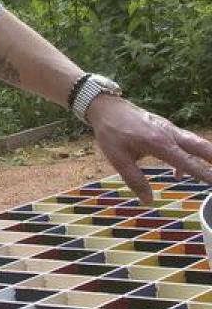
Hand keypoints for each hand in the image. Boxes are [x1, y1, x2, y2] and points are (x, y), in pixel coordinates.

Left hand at [86, 94, 211, 204]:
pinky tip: (179, 172)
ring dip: (207, 155)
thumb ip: (135, 180)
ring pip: (194, 142)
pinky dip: (190, 154)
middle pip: (200, 146)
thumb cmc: (111, 132)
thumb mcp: (118, 159)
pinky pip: (184, 141)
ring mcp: (169, 129)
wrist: (106, 107)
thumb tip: (149, 201)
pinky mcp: (165, 127)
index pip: (187, 162)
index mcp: (159, 144)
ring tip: (211, 172)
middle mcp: (169, 134)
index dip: (204, 174)